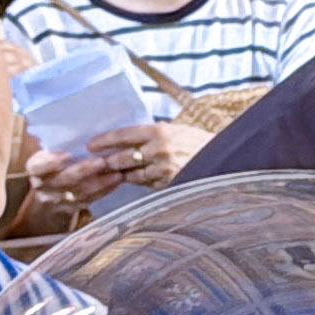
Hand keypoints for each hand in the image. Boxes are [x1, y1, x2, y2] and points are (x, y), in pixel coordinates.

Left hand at [25, 121, 209, 216]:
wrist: (224, 158)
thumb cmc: (198, 142)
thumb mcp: (175, 130)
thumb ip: (152, 134)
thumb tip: (126, 140)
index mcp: (160, 130)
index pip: (124, 134)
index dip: (105, 140)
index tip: (90, 145)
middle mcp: (160, 149)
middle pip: (122, 157)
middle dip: (107, 162)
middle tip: (94, 164)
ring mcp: (164, 169)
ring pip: (131, 174)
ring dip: (120, 175)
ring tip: (109, 174)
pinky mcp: (168, 184)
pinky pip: (146, 184)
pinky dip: (139, 182)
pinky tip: (134, 179)